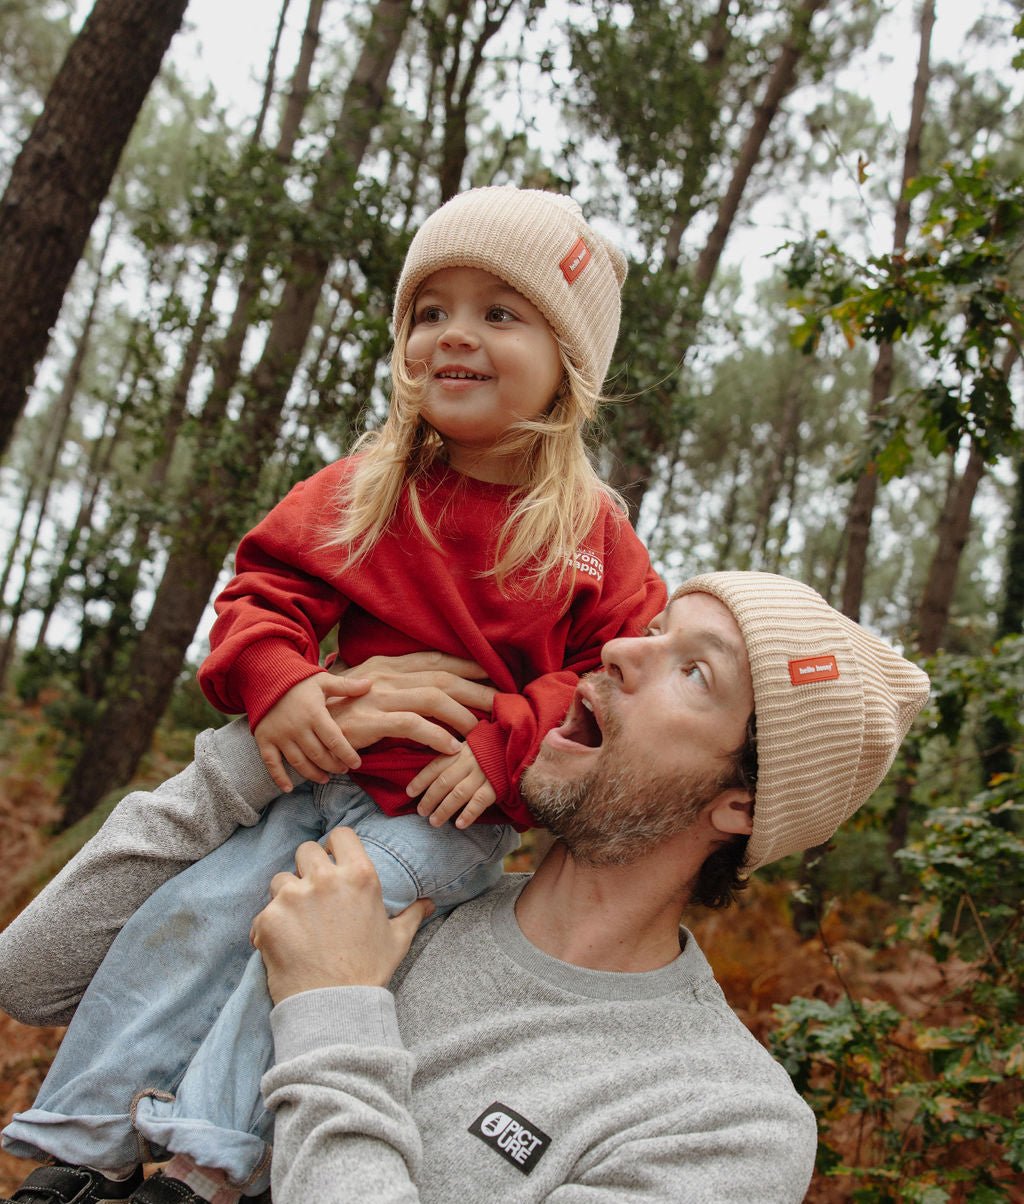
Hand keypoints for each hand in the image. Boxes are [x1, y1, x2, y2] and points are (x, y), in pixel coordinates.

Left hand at [251, 828, 432, 1003]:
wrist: (335, 1006)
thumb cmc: (369, 970)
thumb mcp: (398, 938)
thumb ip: (412, 913)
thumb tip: (429, 902)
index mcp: (359, 875)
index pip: (340, 835)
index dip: (335, 845)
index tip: (332, 859)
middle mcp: (325, 879)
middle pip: (305, 850)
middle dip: (307, 868)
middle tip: (313, 894)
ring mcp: (293, 897)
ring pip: (280, 879)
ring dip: (286, 896)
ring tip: (297, 922)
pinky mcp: (269, 918)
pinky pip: (264, 912)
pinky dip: (270, 926)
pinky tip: (283, 945)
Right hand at [254, 673, 369, 790]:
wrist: (266, 677)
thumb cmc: (299, 680)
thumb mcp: (323, 680)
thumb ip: (346, 686)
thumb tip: (370, 684)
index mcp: (314, 714)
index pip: (334, 740)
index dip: (347, 754)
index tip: (357, 764)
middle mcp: (297, 727)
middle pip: (318, 755)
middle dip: (333, 766)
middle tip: (343, 771)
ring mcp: (280, 735)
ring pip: (299, 762)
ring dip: (313, 774)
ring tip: (325, 779)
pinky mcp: (264, 740)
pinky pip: (271, 763)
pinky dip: (279, 778)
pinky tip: (289, 788)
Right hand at [325, 652, 496, 754]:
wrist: (298, 721)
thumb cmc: (339, 711)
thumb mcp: (369, 690)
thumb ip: (398, 686)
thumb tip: (432, 690)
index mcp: (387, 664)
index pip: (435, 659)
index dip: (467, 665)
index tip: (494, 674)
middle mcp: (385, 674)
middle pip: (442, 677)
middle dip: (476, 689)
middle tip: (501, 702)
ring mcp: (377, 695)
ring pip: (432, 697)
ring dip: (461, 714)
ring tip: (479, 729)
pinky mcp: (369, 720)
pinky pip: (412, 725)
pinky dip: (436, 735)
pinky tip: (451, 747)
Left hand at [407, 743, 495, 828]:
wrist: (523, 741)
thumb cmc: (495, 744)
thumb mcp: (473, 741)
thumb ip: (457, 752)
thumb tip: (437, 769)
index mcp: (460, 749)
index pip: (435, 765)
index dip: (421, 780)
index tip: (409, 792)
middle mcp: (469, 761)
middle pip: (443, 782)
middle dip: (429, 799)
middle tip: (420, 812)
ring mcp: (483, 773)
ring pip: (458, 794)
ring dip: (444, 810)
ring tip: (434, 822)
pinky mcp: (497, 784)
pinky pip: (480, 801)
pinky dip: (469, 814)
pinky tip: (459, 825)